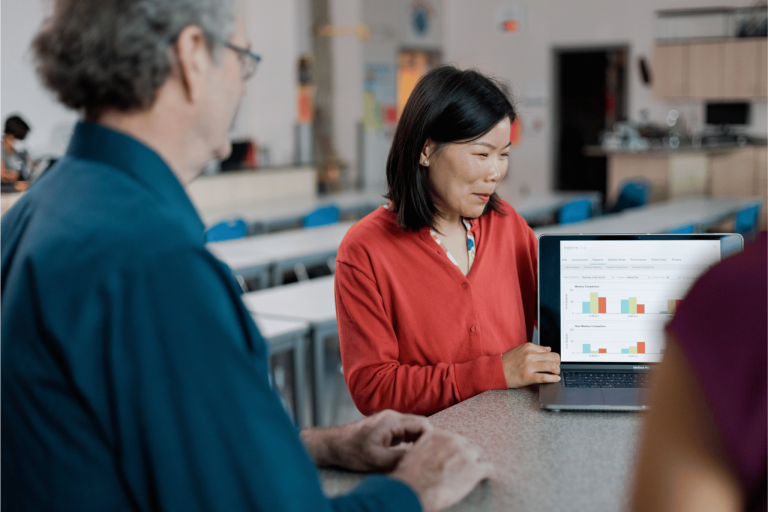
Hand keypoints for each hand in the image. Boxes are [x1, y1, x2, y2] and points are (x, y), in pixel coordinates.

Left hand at [301, 410, 431, 470]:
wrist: (334, 445)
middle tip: (431, 455)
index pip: (422, 424)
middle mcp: (393, 417)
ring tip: (422, 456)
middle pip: (420, 424)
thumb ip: (400, 458)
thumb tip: (419, 459)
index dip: (432, 438)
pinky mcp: (386, 428)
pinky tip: (410, 454)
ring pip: (413, 429)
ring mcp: (389, 421)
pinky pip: (405, 432)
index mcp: (392, 421)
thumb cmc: (352, 451)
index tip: (435, 452)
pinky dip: (410, 442)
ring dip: (419, 441)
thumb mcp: (377, 459)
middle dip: (427, 440)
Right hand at [390, 429, 494, 511]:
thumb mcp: (412, 455)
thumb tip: (426, 458)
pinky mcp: (475, 470)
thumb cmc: (409, 477)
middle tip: (460, 467)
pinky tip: (486, 476)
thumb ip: (424, 450)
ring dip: (474, 462)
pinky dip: (487, 472)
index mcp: (437, 434)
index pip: (450, 438)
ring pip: (477, 453)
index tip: (450, 457)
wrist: (415, 489)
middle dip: (463, 455)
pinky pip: (488, 468)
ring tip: (473, 471)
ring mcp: (466, 454)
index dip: (451, 449)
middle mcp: (453, 440)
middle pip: (465, 444)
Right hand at [501, 342, 559, 387]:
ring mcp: (529, 366)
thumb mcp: (521, 350)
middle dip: (558, 364)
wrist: (496, 370)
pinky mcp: (527, 376)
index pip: (549, 351)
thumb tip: (548, 349)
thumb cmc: (507, 361)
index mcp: (528, 347)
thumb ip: (535, 349)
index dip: (554, 357)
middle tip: (557, 368)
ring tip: (556, 374)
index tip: (555, 362)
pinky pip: (545, 377)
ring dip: (557, 371)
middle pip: (553, 357)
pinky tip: (555, 379)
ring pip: (552, 366)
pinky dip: (553, 379)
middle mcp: (529, 355)